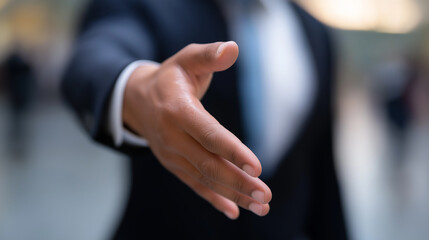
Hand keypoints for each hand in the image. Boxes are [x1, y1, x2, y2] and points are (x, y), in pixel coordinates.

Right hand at [122, 41, 271, 218]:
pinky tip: (234, 211)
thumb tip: (233, 48)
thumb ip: (209, 55)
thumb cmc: (171, 77)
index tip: (257, 167)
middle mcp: (173, 137)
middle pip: (208, 164)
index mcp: (178, 110)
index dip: (232, 151)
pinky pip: (195, 185)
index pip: (208, 134)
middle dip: (238, 182)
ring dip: (233, 194)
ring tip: (262, 206)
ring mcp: (172, 155)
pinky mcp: (174, 164)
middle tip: (266, 195)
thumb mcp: (187, 59)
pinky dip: (214, 199)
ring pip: (204, 179)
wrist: (138, 100)